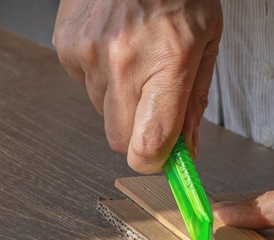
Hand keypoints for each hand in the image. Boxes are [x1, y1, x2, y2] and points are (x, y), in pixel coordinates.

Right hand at [54, 0, 221, 172]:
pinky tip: (115, 44)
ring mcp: (89, 53)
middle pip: (120, 139)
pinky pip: (82, 83)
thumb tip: (185, 151)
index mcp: (169, 62)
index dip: (154, 161)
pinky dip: (99, 73)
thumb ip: (193, 103)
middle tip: (153, 103)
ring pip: (100, 112)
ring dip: (119, 98)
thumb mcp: (206, 44)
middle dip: (138, 131)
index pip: (148, 145)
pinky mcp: (66, 45)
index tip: (162, 159)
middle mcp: (124, 62)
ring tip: (135, 57)